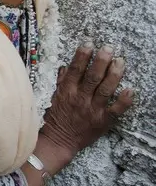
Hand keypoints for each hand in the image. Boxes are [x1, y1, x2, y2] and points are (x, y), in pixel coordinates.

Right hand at [42, 42, 133, 158]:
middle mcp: (80, 99)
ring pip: (106, 89)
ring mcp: (93, 110)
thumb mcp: (55, 97)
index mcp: (67, 92)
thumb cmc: (57, 117)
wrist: (61, 141)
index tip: (89, 44)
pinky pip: (116, 109)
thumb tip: (66, 67)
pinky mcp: (103, 120)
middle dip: (101, 61)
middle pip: (92, 77)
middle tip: (108, 48)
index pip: (75, 70)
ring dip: (114, 75)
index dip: (82, 56)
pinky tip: (130, 89)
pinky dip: (124, 100)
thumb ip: (62, 82)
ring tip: (120, 62)